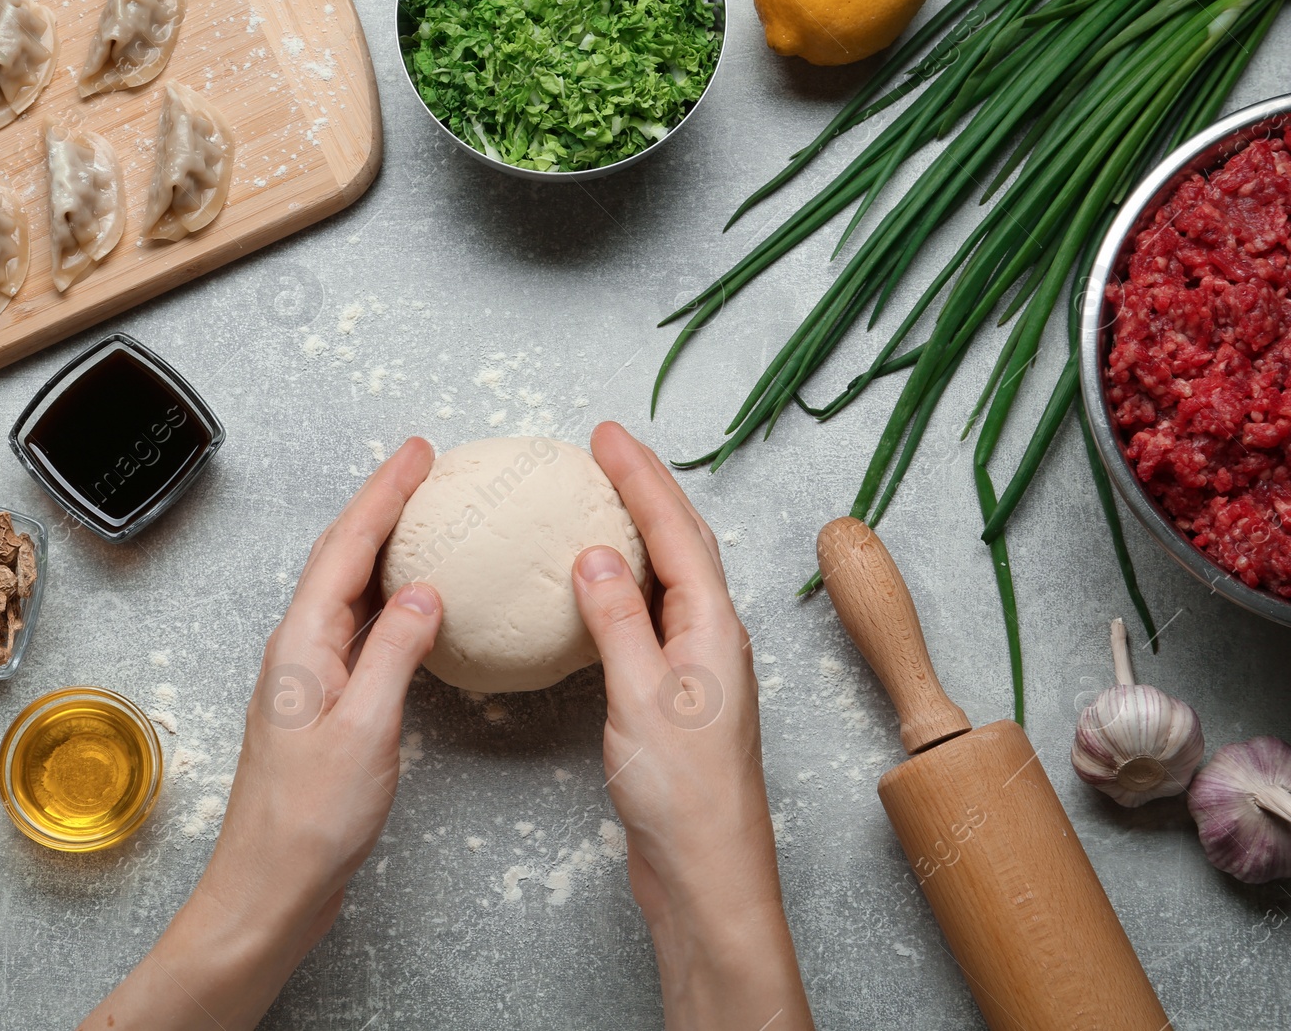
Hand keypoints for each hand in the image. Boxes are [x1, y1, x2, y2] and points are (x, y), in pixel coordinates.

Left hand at [83, 438, 441, 1030]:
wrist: (270, 888)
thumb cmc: (310, 821)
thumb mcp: (366, 730)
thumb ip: (395, 654)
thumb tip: (424, 590)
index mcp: (303, 645)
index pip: (347, 547)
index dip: (383, 494)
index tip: (418, 454)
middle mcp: (299, 650)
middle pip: (341, 557)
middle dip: (380, 505)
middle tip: (420, 467)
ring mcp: (308, 678)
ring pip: (348, 590)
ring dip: (382, 546)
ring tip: (420, 515)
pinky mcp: (323, 706)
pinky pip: (357, 629)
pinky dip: (386, 599)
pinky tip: (409, 602)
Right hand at [573, 421, 812, 1030]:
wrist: (707, 874)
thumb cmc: (684, 796)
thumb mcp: (640, 697)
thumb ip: (617, 620)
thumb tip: (594, 553)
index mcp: (713, 629)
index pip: (675, 531)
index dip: (640, 477)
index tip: (605, 435)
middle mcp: (714, 639)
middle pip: (682, 543)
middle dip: (645, 490)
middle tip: (605, 448)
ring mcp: (699, 669)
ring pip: (670, 579)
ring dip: (640, 532)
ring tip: (604, 498)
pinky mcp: (677, 698)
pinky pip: (653, 618)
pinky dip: (627, 586)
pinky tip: (601, 590)